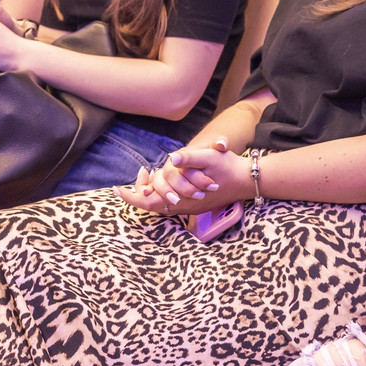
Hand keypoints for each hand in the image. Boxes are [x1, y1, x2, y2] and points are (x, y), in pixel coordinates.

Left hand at [115, 139, 246, 215]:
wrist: (249, 180)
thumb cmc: (230, 168)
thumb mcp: (210, 157)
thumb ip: (189, 157)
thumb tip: (170, 159)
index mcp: (183, 196)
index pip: (149, 201)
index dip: (131, 196)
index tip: (117, 189)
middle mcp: (184, 206)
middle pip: (152, 206)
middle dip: (138, 194)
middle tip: (131, 180)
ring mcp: (191, 208)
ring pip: (161, 207)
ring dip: (151, 194)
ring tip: (145, 179)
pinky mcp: (197, 206)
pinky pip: (172, 205)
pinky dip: (162, 196)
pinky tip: (165, 185)